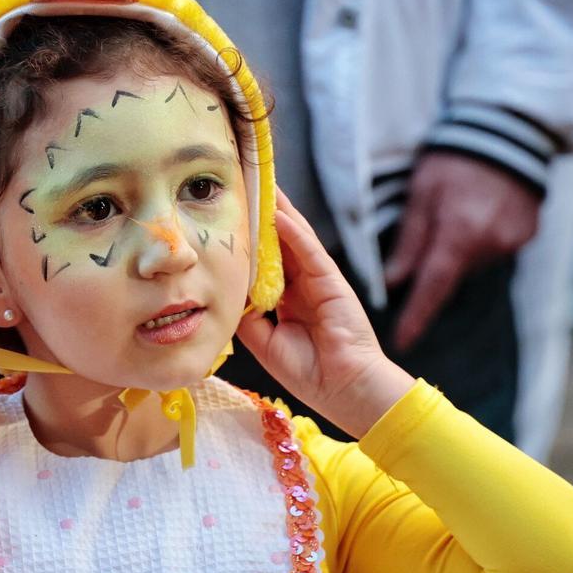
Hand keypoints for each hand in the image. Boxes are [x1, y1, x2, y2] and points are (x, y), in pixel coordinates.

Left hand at [236, 190, 414, 437]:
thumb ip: (247, 314)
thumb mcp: (264, 342)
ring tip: (259, 184)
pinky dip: (293, 232)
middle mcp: (301, 284)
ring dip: (276, 211)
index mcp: (286, 299)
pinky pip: (309, 251)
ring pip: (293, 238)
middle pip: (277, 241)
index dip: (248, 239)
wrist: (344, 388)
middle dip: (261, 215)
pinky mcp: (332, 281)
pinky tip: (277, 213)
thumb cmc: (308, 371)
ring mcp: (318, 280)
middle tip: (244, 184)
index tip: (229, 215)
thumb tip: (228, 289)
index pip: (263, 261)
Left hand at [384, 153, 539, 350]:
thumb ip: (409, 243)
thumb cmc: (454, 162)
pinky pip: (493, 249)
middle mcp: (489, 245)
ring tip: (459, 211)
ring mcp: (512, 242)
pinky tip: (479, 212)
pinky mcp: (527, 236)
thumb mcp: (422, 196)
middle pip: (452, 274)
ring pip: (472, 262)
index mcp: (459, 234)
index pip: (432, 288)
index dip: (415, 318)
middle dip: (437, 263)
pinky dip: (481, 238)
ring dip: (459, 247)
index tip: (402, 343)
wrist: (507, 133)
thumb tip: (391, 283)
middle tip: (436, 226)